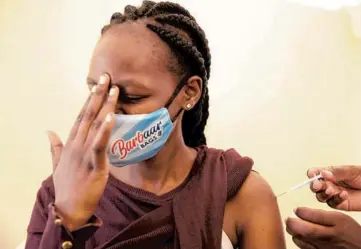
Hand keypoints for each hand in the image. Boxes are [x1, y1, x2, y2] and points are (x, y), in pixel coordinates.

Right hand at [48, 74, 118, 230]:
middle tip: (106, 76)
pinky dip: (104, 130)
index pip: (80, 116)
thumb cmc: (66, 187)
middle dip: (97, 95)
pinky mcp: (94, 165)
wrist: (68, 210)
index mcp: (70, 144)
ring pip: (95, 125)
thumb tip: (48, 131)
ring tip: (113, 89)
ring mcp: (84, 154)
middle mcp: (77, 144)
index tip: (96, 84)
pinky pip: (100, 145)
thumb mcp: (58, 164)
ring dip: (104, 106)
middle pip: (88, 115)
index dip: (89, 99)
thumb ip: (55, 147)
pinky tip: (111, 116)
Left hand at [286, 207, 360, 248]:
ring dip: (294, 232)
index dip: (301, 211)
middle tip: (288, 218)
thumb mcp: (339, 217)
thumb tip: (300, 211)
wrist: (358, 248)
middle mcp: (330, 235)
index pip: (314, 215)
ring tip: (293, 227)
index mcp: (337, 222)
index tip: (297, 209)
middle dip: (292, 222)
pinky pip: (304, 248)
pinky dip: (299, 241)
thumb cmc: (348, 231)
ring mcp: (325, 247)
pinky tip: (299, 236)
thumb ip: (321, 214)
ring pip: (301, 240)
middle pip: (306, 230)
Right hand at [308, 166, 360, 210]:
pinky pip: (333, 204)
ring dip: (324, 194)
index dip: (312, 174)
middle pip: (315, 186)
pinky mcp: (340, 204)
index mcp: (329, 173)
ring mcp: (333, 194)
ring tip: (331, 190)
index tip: (313, 175)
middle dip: (315, 186)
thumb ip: (337, 172)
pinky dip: (336, 199)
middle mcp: (329, 184)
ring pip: (320, 196)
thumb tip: (323, 173)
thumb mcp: (351, 171)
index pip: (315, 173)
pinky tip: (344, 194)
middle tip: (318, 185)